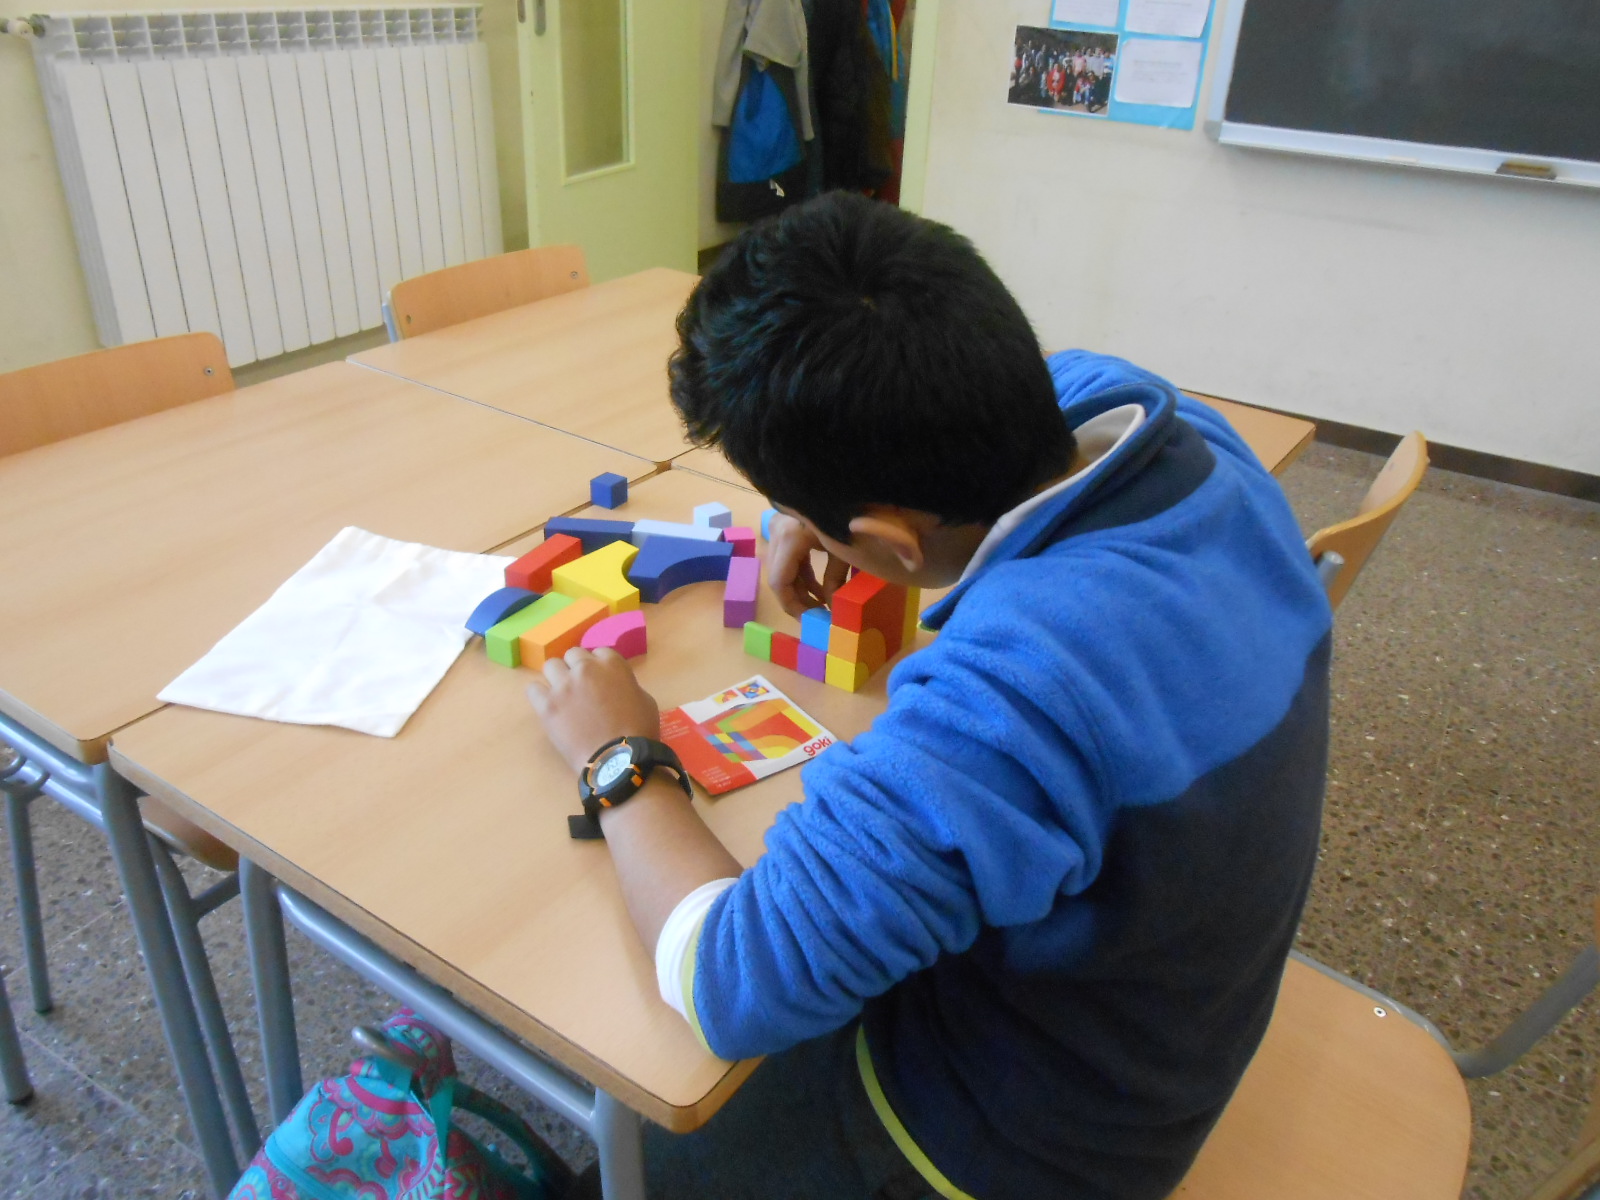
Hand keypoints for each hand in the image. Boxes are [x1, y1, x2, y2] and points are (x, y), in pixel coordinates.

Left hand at [525, 647, 661, 775]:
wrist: (617, 760)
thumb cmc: (638, 732)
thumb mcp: (645, 699)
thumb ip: (625, 684)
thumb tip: (614, 687)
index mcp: (612, 664)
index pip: (599, 651)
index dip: (599, 666)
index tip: (600, 680)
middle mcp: (585, 669)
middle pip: (573, 654)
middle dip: (577, 668)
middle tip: (581, 688)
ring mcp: (563, 686)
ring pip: (551, 665)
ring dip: (558, 677)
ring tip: (562, 695)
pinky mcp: (547, 705)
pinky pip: (533, 688)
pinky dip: (540, 695)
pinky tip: (548, 705)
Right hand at [767, 512, 848, 617]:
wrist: (843, 482)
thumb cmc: (848, 510)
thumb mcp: (844, 548)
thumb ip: (836, 578)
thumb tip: (832, 606)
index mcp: (791, 537)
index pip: (780, 583)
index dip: (794, 606)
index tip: (813, 620)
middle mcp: (779, 532)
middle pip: (779, 578)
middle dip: (798, 601)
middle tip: (819, 618)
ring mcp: (780, 527)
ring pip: (784, 569)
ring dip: (801, 589)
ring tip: (823, 606)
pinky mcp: (788, 526)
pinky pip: (790, 558)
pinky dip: (803, 575)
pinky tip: (821, 588)